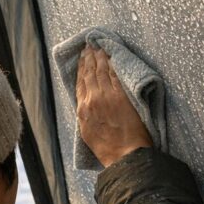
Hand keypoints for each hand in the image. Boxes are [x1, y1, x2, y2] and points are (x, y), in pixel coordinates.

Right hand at [75, 45, 152, 166]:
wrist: (124, 156)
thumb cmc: (108, 148)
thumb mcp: (88, 133)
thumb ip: (86, 115)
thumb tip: (87, 104)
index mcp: (82, 110)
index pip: (80, 83)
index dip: (80, 69)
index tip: (82, 59)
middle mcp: (92, 101)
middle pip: (89, 74)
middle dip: (89, 59)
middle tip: (89, 47)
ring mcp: (107, 97)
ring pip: (101, 71)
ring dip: (99, 58)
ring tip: (99, 48)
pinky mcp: (121, 97)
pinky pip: (115, 75)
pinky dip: (112, 64)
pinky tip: (111, 57)